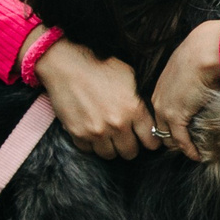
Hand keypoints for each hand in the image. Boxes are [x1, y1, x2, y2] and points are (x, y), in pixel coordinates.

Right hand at [30, 38, 163, 159]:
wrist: (67, 64)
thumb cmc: (100, 67)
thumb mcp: (129, 77)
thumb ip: (140, 100)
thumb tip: (149, 117)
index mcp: (134, 109)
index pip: (151, 141)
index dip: (151, 142)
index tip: (147, 140)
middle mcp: (117, 124)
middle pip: (130, 153)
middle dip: (131, 146)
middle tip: (127, 138)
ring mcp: (96, 131)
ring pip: (110, 155)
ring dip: (111, 147)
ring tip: (109, 136)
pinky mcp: (77, 134)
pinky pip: (89, 150)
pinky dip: (91, 144)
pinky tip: (92, 132)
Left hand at [149, 20, 219, 160]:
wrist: (205, 50)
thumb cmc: (203, 53)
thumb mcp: (190, 66)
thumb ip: (190, 79)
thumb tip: (202, 85)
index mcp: (160, 86)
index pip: (160, 114)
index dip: (171, 126)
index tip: (183, 134)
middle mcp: (158, 99)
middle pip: (160, 128)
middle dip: (173, 139)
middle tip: (188, 147)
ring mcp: (164, 108)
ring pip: (168, 136)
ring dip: (181, 146)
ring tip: (193, 153)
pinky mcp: (175, 116)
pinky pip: (180, 140)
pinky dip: (189, 150)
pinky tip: (197, 155)